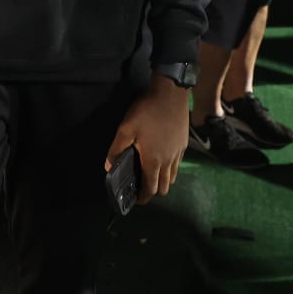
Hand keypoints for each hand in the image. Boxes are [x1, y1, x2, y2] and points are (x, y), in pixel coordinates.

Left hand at [105, 76, 187, 204]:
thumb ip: (117, 149)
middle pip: (164, 187)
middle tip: (141, 186)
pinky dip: (170, 169)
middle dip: (153, 191)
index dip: (143, 198)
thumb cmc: (146, 111)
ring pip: (173, 177)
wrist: (170, 94)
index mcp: (153, 161)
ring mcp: (178, 154)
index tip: (136, 199)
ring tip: (151, 173)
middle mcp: (168, 161)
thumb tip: (109, 166)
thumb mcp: (126, 128)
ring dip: (162, 180)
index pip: (150, 189)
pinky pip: (178, 165)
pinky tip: (162, 158)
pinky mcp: (183, 145)